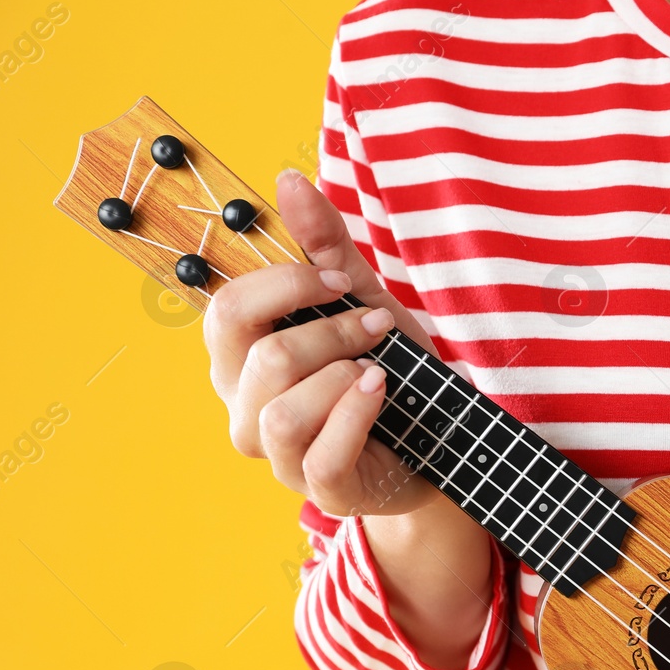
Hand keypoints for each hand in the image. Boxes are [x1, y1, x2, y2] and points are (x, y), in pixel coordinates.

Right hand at [203, 168, 437, 517]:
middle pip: (259, 357)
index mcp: (240, 359)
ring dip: (341, 374)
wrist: (444, 436)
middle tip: (375, 325)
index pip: (225, 309)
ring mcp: (279, 457)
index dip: (285, 285)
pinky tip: (381, 391)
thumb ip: (326, 246)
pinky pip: (321, 454)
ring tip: (379, 367)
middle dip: (329, 329)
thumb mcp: (363, 300)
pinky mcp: (321, 490)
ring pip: (280, 411)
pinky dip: (356, 414)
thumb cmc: (392, 368)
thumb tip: (287, 178)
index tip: (341, 281)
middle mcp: (244, 410)